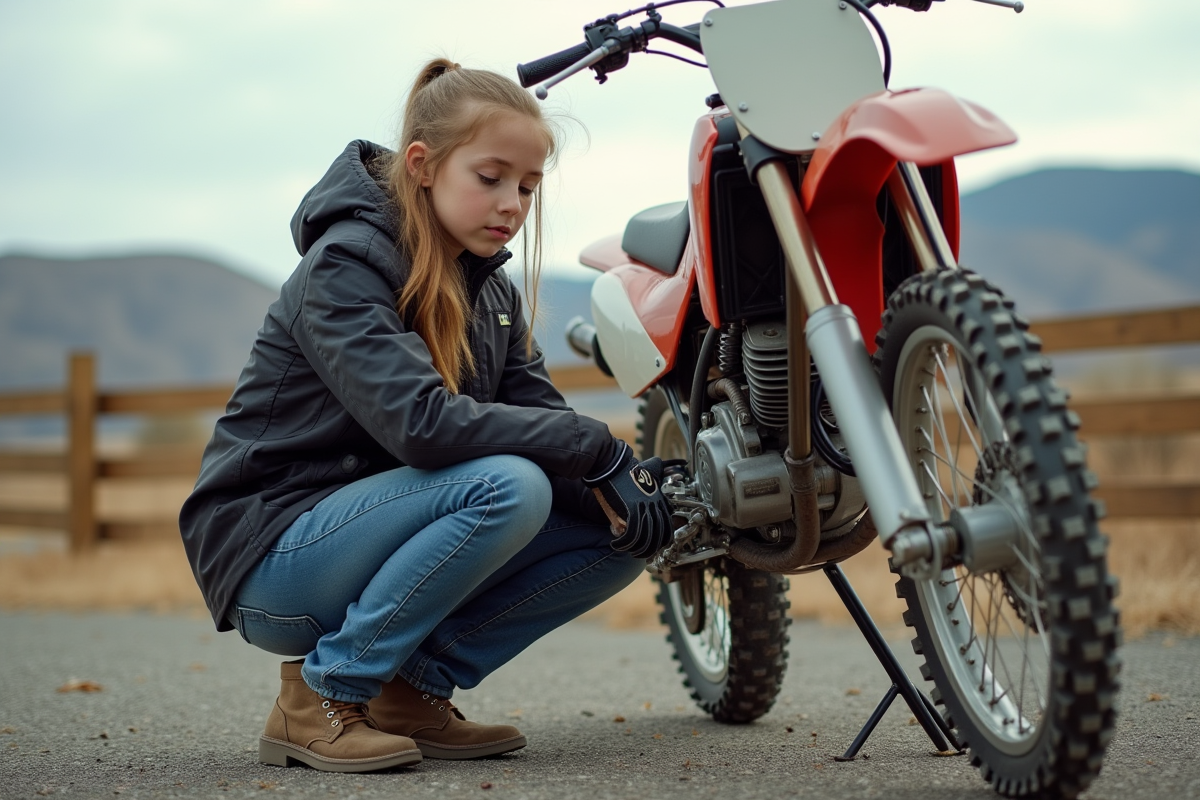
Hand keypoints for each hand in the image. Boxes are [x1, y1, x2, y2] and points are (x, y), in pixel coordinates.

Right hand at [583, 442, 673, 557]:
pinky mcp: (632, 507)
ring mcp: (644, 506)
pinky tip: (617, 544)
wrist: (610, 462)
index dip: (660, 541)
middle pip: (659, 536)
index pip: (667, 527)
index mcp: (658, 499)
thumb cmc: (619, 473)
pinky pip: (632, 533)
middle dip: (649, 549)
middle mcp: (655, 503)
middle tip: (637, 553)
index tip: (650, 547)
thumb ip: (633, 508)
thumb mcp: (634, 488)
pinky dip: (624, 543)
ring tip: (626, 550)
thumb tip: (622, 528)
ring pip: (646, 538)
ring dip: (636, 549)